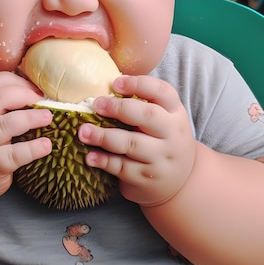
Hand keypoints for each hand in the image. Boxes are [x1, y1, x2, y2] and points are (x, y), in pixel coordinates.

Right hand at [0, 71, 52, 201]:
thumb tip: (35, 89)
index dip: (16, 81)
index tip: (36, 87)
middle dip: (23, 95)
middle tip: (42, 99)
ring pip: (4, 125)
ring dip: (29, 118)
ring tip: (47, 117)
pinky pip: (12, 155)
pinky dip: (32, 149)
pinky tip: (45, 145)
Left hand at [77, 75, 196, 206]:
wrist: (180, 182)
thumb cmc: (161, 140)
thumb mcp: (163, 119)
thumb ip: (142, 104)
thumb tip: (104, 90)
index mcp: (175, 112)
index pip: (162, 92)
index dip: (139, 84)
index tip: (116, 83)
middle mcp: (173, 134)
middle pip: (148, 116)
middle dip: (119, 108)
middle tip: (96, 104)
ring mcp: (162, 158)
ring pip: (132, 144)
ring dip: (104, 137)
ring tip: (83, 132)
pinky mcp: (149, 179)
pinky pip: (123, 168)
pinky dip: (104, 161)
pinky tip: (90, 156)